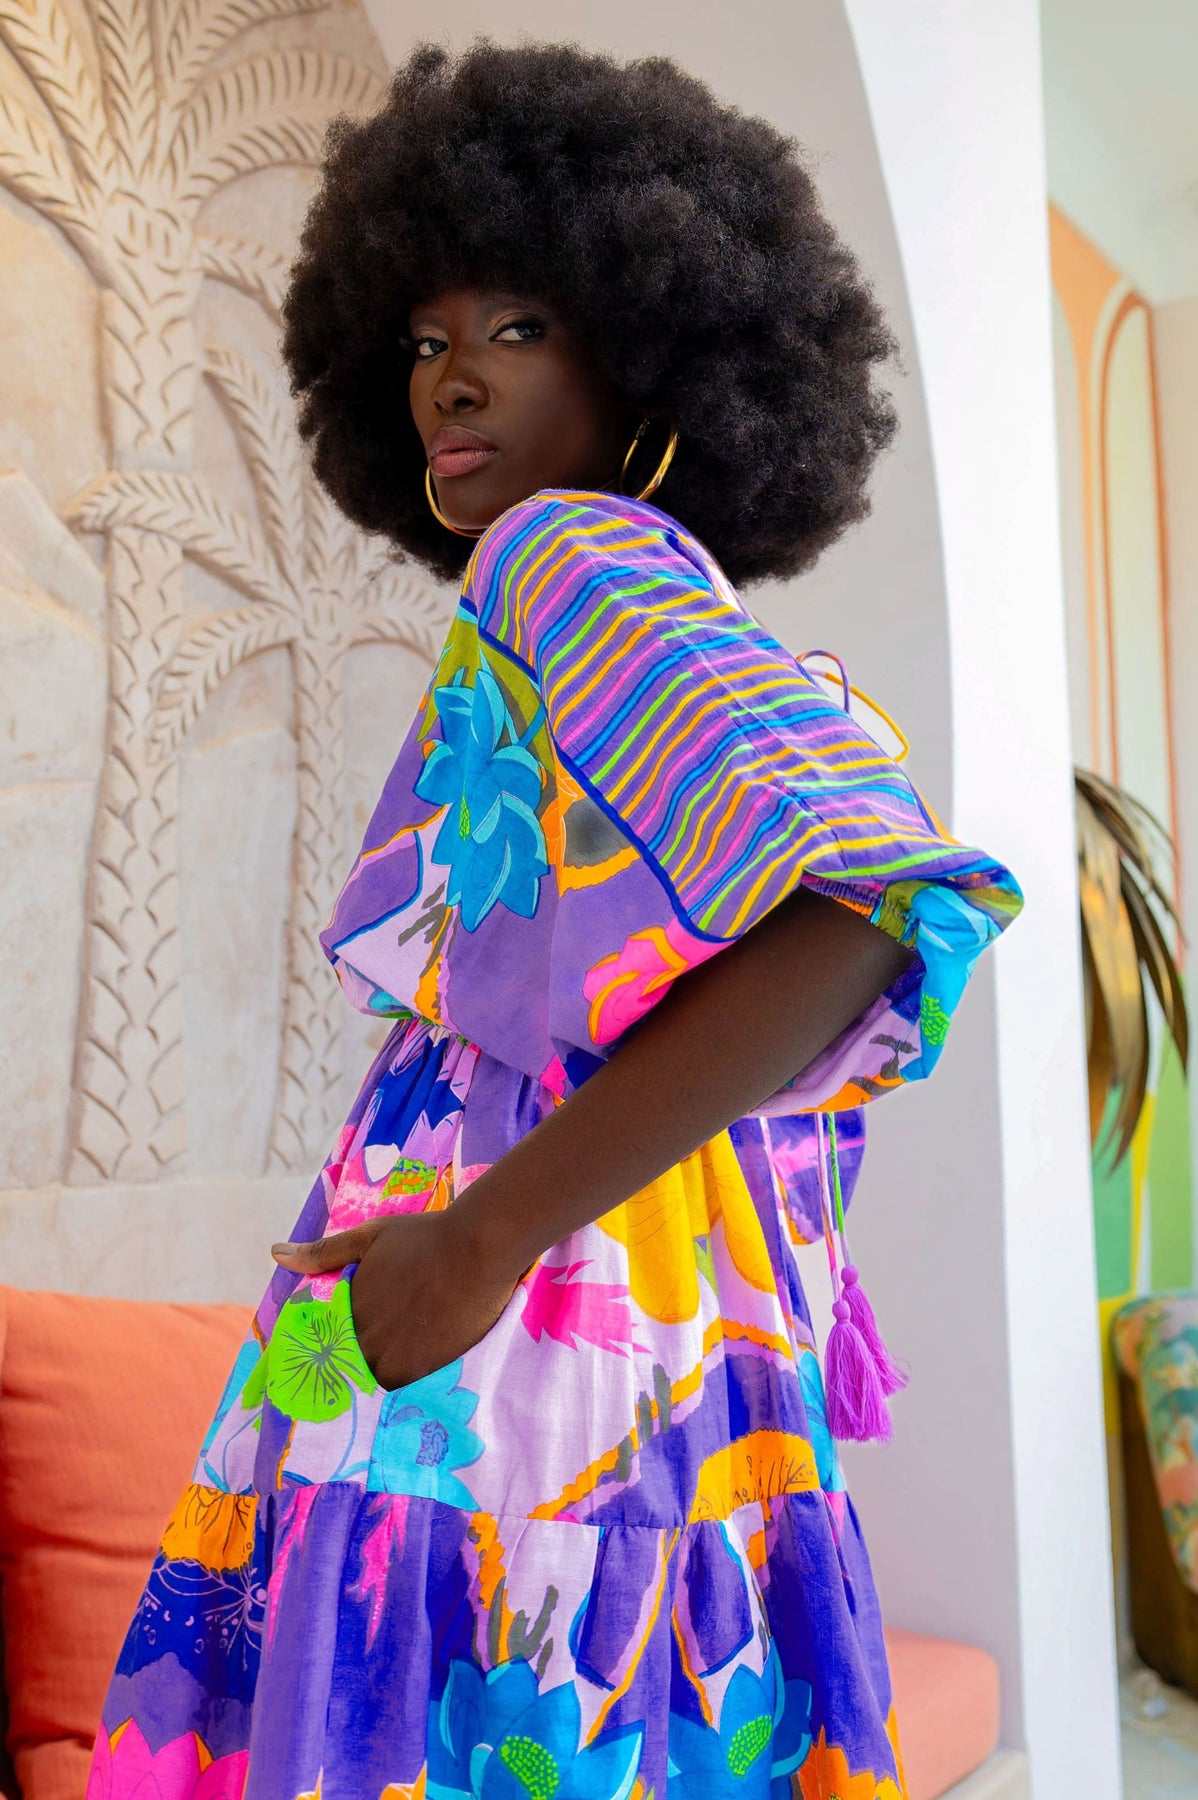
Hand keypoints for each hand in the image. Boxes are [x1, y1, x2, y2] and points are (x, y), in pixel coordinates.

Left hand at [271, 1211, 519, 1390]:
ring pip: (378, 1383)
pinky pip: (407, 1392)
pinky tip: (422, 1371)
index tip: (345, 1352)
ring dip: (385, 1377)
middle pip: (354, 1368)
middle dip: (363, 1364)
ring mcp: (395, 1359)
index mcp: (348, 1312)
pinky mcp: (425, 1372)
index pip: (330, 1346)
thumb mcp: (369, 1237)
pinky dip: (410, 1387)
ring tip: (407, 1362)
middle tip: (388, 1352)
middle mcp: (365, 1341)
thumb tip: (274, 1254)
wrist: (478, 1248)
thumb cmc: (424, 1238)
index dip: (338, 1350)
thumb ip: (322, 1253)